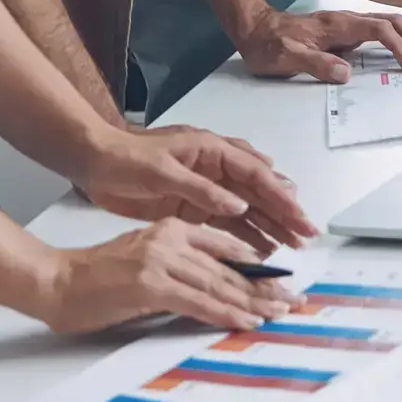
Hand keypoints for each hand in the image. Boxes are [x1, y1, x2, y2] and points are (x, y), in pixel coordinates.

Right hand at [32, 218, 295, 333]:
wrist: (57, 282)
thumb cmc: (96, 276)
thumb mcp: (146, 260)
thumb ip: (180, 268)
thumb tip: (215, 288)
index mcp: (171, 228)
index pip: (226, 247)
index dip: (257, 265)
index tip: (280, 280)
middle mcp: (170, 238)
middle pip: (228, 266)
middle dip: (264, 286)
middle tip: (292, 299)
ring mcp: (161, 260)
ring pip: (219, 282)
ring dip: (253, 301)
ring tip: (278, 311)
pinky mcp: (150, 284)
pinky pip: (198, 300)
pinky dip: (225, 312)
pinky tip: (245, 319)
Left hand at [77, 124, 317, 255]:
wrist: (94, 162)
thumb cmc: (126, 158)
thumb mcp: (162, 170)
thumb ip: (202, 189)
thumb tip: (240, 207)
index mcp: (213, 150)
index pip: (256, 174)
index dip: (280, 196)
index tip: (299, 216)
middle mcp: (216, 169)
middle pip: (259, 192)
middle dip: (284, 213)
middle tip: (306, 235)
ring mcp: (207, 189)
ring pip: (247, 209)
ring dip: (269, 226)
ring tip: (291, 247)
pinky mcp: (194, 207)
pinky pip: (226, 223)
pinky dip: (244, 236)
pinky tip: (259, 250)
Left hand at [238, 8, 401, 82]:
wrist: (254, 29)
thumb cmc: (268, 44)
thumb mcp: (286, 57)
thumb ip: (316, 63)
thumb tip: (346, 72)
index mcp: (337, 25)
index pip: (378, 30)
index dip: (397, 46)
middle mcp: (346, 22)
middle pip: (391, 23)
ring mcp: (346, 27)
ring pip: (388, 26)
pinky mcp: (344, 35)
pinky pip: (378, 34)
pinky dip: (397, 41)